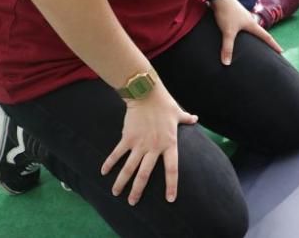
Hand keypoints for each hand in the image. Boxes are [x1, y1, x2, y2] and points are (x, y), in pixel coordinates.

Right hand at [101, 86, 197, 205]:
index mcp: (169, 144)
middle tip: (133, 202)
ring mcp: (139, 144)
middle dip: (138, 190)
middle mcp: (154, 148)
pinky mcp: (127, 138)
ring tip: (116, 193)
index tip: (169, 199)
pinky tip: (103, 172)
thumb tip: (196, 118)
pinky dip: (109, 163)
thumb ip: (186, 119)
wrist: (147, 95)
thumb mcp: (178, 113)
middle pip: (145, 174)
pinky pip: (117, 154)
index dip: (171, 185)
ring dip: (121, 182)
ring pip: (129, 168)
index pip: (172, 169)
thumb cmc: (165, 104)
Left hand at [210, 0, 282, 64]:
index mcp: (252, 25)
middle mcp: (250, 21)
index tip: (281, 51)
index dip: (274, 45)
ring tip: (255, 43)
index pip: (266, 37)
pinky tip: (239, 35)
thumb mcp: (228, 32)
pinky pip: (243, 26)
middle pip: (260, 32)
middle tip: (270, 49)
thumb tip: (227, 63)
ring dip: (255, 36)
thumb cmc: (227, 13)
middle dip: (265, 41)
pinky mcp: (236, 15)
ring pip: (251, 29)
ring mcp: (243, 17)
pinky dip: (245, 32)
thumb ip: (228, 47)